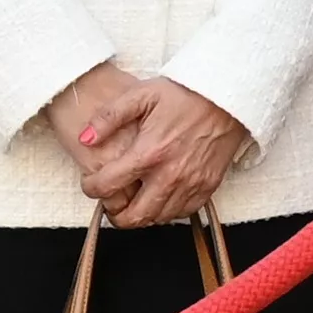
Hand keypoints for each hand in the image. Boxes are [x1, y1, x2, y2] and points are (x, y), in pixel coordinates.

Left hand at [61, 70, 254, 230]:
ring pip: (158, 219)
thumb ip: (108, 117)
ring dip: (141, 215)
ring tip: (133, 201)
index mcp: (149, 153)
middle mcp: (170, 175)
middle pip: (134, 216)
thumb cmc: (183, 94)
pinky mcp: (208, 186)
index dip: (90, 188)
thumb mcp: (141, 95)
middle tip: (110, 205)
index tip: (90, 183)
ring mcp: (191, 184)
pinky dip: (167, 211)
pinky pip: (183, 213)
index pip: (107, 186)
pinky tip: (160, 197)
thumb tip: (84, 138)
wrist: (228, 97)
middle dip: (115, 216)